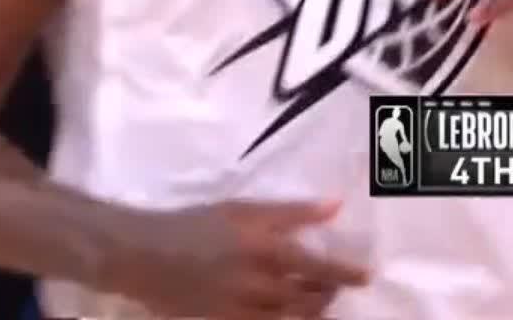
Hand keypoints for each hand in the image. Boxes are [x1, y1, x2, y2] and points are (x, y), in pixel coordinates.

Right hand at [110, 198, 367, 319]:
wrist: (146, 254)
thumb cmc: (196, 222)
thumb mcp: (241, 209)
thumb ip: (289, 211)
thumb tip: (335, 205)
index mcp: (260, 246)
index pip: (316, 264)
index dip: (345, 272)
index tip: (367, 275)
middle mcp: (257, 282)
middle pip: (308, 297)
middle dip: (328, 294)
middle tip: (337, 287)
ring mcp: (243, 309)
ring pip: (292, 319)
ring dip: (311, 312)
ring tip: (317, 303)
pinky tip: (288, 315)